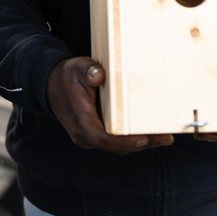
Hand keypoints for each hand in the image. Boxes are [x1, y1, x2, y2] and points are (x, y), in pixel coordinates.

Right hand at [47, 56, 173, 154]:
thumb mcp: (77, 69)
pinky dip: (133, 139)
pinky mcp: (96, 135)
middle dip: (142, 144)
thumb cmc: (67, 77)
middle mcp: (84, 135)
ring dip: (141, 143)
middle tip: (165, 137)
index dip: (125, 142)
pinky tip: (150, 134)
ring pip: (118, 147)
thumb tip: (98, 75)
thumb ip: (89, 71)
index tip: (144, 139)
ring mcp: (90, 137)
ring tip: (164, 137)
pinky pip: (116, 141)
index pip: (103, 139)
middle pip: (116, 147)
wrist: (52, 85)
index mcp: (80, 121)